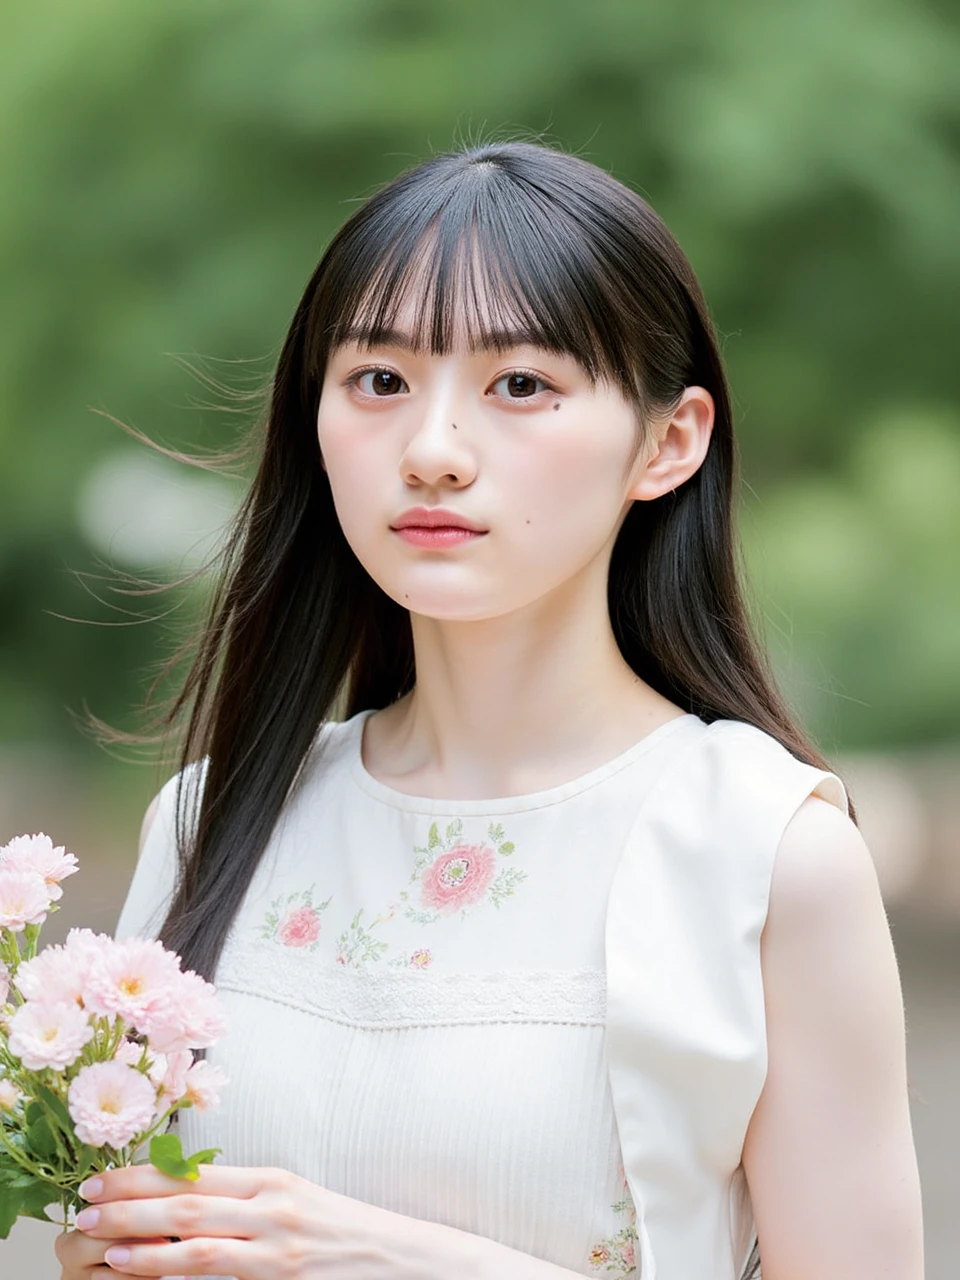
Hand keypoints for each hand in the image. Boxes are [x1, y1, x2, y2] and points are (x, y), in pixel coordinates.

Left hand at [63, 1161, 477, 1278]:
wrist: (407, 1261)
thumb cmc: (347, 1234)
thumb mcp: (298, 1200)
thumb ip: (248, 1200)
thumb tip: (186, 1200)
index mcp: (273, 1180)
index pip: (195, 1172)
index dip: (143, 1175)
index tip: (102, 1177)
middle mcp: (273, 1209)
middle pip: (187, 1204)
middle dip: (129, 1205)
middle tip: (84, 1205)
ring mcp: (278, 1250)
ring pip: (196, 1248)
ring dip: (144, 1249)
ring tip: (103, 1247)